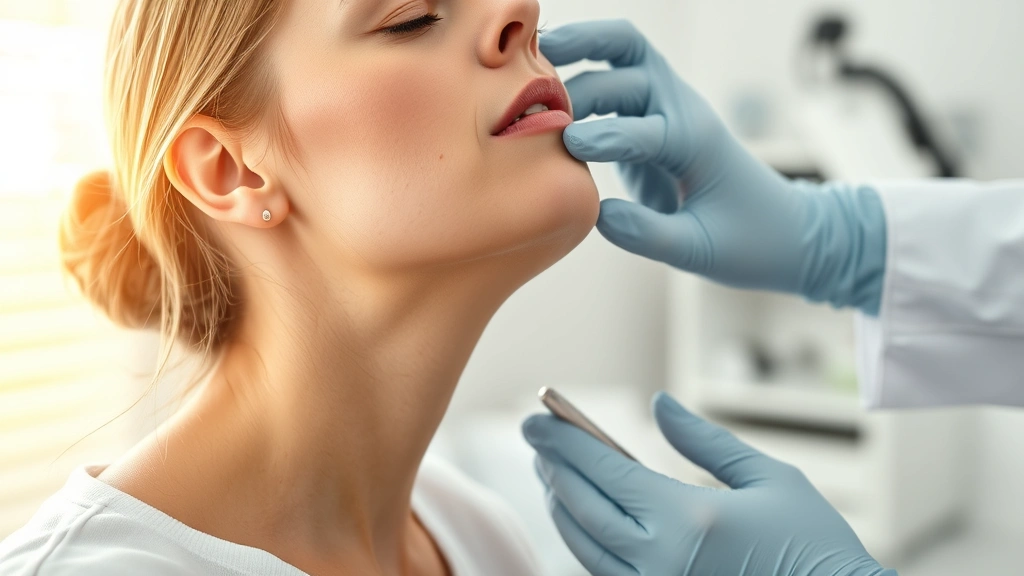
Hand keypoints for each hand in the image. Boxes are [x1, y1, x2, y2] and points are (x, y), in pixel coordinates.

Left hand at [522, 392, 895, 575]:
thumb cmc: (813, 544)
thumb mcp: (768, 478)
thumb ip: (704, 440)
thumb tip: (658, 404)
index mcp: (688, 520)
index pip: (605, 472)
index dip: (564, 442)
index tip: (535, 419)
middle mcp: (661, 561)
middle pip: (583, 507)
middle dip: (553, 468)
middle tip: (537, 438)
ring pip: (585, 545)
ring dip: (562, 505)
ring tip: (552, 472)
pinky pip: (605, 572)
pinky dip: (584, 540)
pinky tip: (582, 516)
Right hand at [543, 21, 885, 313]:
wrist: (784, 231)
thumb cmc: (748, 243)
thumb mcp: (700, 252)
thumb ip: (649, 234)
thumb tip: (597, 214)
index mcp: (697, 144)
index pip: (646, 128)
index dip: (607, 136)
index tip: (570, 145)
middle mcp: (681, 112)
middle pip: (632, 68)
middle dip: (583, 79)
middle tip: (533, 98)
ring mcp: (666, 107)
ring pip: (625, 52)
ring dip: (581, 46)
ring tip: (531, 53)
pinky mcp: (649, 115)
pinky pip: (615, 72)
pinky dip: (582, 61)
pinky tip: (542, 72)